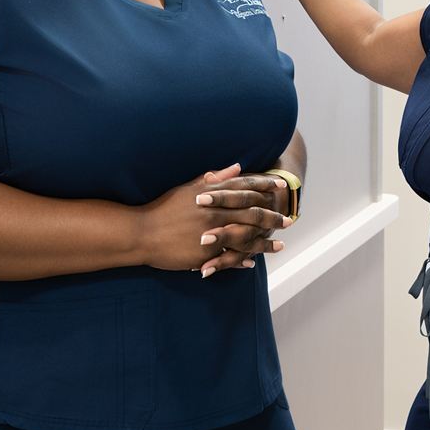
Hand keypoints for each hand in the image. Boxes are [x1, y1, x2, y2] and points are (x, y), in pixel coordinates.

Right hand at [138, 163, 290, 276]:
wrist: (141, 232)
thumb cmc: (163, 208)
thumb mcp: (189, 188)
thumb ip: (214, 178)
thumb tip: (236, 167)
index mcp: (212, 195)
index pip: (245, 187)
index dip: (265, 186)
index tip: (281, 185)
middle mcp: (215, 213)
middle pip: (251, 213)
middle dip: (272, 217)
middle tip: (288, 221)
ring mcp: (211, 234)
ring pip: (245, 238)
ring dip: (264, 243)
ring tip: (279, 246)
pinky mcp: (204, 253)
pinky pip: (228, 257)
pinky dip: (242, 260)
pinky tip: (253, 262)